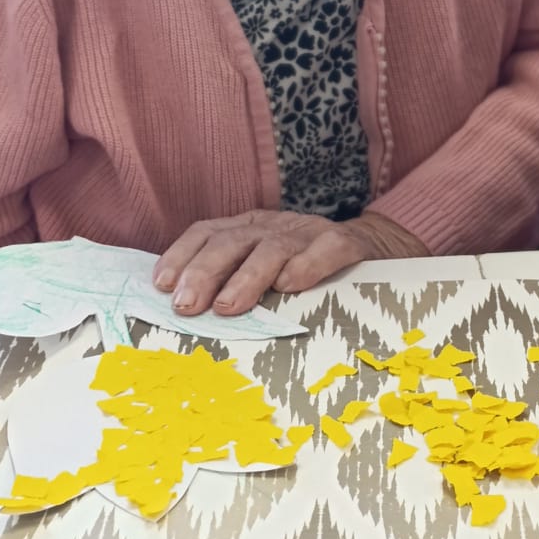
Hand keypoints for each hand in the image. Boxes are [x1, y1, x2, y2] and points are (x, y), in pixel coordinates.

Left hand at [154, 209, 426, 315]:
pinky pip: (326, 250)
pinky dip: (307, 266)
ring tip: (227, 306)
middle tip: (187, 305)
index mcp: (250, 229)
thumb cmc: (308, 268)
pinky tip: (290, 286)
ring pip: (272, 248)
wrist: (377, 248)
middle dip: (204, 272)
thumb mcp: (266, 269)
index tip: (162, 286)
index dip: (182, 256)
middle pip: (231, 241)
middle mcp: (274, 226)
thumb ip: (232, 282)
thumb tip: (185, 312)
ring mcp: (309, 233)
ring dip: (246, 277)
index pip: (207, 233)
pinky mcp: (346, 245)